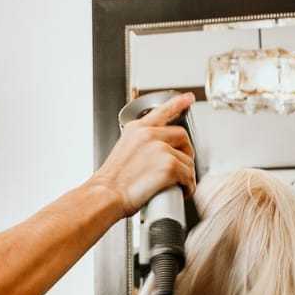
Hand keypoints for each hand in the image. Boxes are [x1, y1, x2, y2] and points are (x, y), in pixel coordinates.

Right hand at [91, 92, 195, 217]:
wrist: (105, 196)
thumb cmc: (110, 183)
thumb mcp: (122, 153)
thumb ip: (140, 147)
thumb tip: (155, 157)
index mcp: (137, 130)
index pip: (162, 111)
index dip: (178, 103)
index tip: (188, 98)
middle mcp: (149, 135)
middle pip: (182, 136)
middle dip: (186, 152)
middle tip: (182, 166)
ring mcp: (160, 149)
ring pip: (187, 160)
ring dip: (186, 174)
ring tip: (178, 185)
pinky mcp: (169, 166)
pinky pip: (189, 176)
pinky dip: (188, 186)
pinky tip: (182, 190)